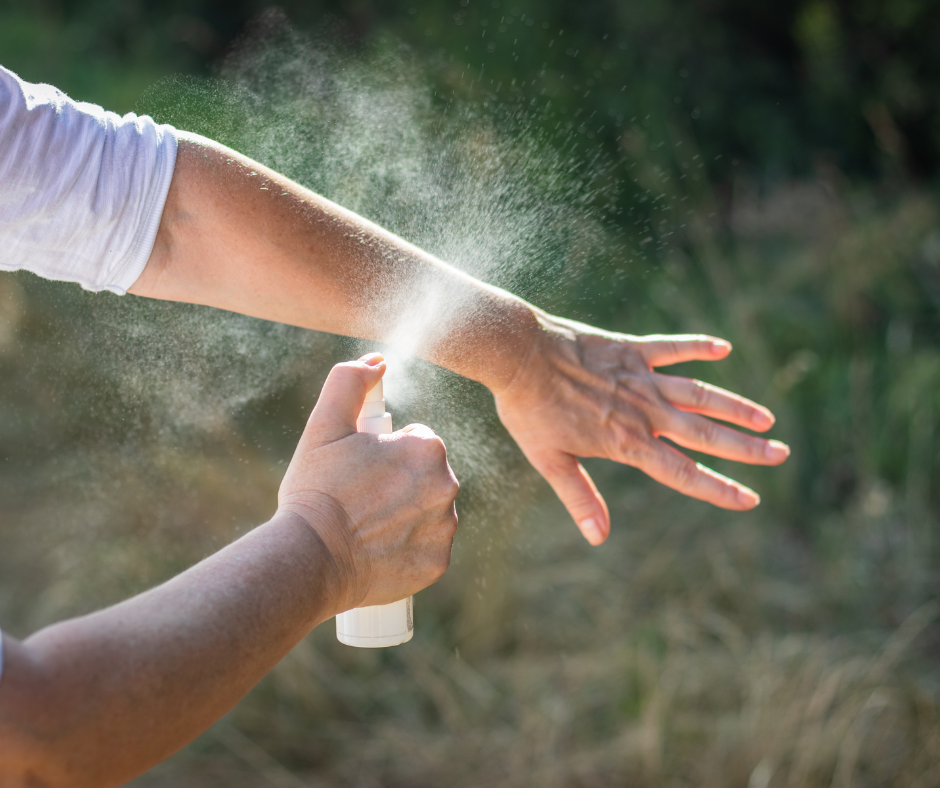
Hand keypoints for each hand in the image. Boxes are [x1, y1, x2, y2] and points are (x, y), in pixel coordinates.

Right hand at [278, 354, 458, 612]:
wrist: (311, 557)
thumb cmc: (317, 489)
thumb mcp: (324, 425)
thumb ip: (350, 381)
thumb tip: (377, 361)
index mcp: (427, 448)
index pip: (415, 441)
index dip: (385, 453)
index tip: (360, 469)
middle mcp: (447, 486)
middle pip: (426, 477)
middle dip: (399, 483)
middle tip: (360, 499)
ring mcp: (444, 528)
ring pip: (430, 512)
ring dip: (407, 514)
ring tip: (368, 525)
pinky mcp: (437, 563)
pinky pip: (428, 548)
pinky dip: (409, 548)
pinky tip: (380, 549)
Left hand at [494, 313, 789, 545]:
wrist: (518, 353)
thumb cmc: (529, 409)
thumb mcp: (549, 460)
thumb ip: (579, 497)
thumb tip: (598, 537)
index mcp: (627, 442)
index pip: (683, 472)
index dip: (719, 488)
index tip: (751, 498)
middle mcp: (644, 411)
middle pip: (706, 433)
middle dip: (746, 448)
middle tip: (781, 454)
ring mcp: (641, 378)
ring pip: (700, 393)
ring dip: (735, 405)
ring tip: (767, 417)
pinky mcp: (632, 350)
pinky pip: (673, 347)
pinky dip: (698, 346)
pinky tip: (724, 347)